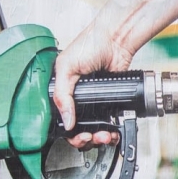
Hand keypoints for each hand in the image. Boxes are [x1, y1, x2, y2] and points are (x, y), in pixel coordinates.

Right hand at [52, 27, 132, 147]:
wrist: (116, 41)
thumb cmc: (90, 44)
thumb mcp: (67, 67)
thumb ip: (63, 95)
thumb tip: (67, 120)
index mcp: (63, 90)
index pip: (61, 119)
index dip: (69, 131)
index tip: (78, 135)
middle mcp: (77, 98)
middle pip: (78, 128)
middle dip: (86, 137)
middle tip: (92, 137)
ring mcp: (95, 101)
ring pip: (95, 128)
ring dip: (99, 136)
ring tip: (105, 135)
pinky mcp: (111, 101)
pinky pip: (110, 122)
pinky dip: (112, 130)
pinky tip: (113, 131)